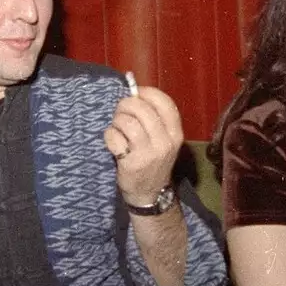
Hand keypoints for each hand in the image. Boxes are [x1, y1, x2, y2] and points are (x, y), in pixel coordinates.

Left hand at [104, 84, 182, 205]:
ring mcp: (149, 153)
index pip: (164, 102)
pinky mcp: (132, 163)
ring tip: (117, 128)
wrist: (150, 193)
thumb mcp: (163, 140)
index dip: (146, 93)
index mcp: (175, 132)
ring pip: (127, 122)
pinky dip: (110, 136)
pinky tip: (113, 142)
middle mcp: (165, 142)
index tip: (136, 94)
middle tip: (120, 112)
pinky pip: (114, 138)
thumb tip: (134, 93)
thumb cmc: (153, 160)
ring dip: (117, 121)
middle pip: (141, 109)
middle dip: (125, 105)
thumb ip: (154, 118)